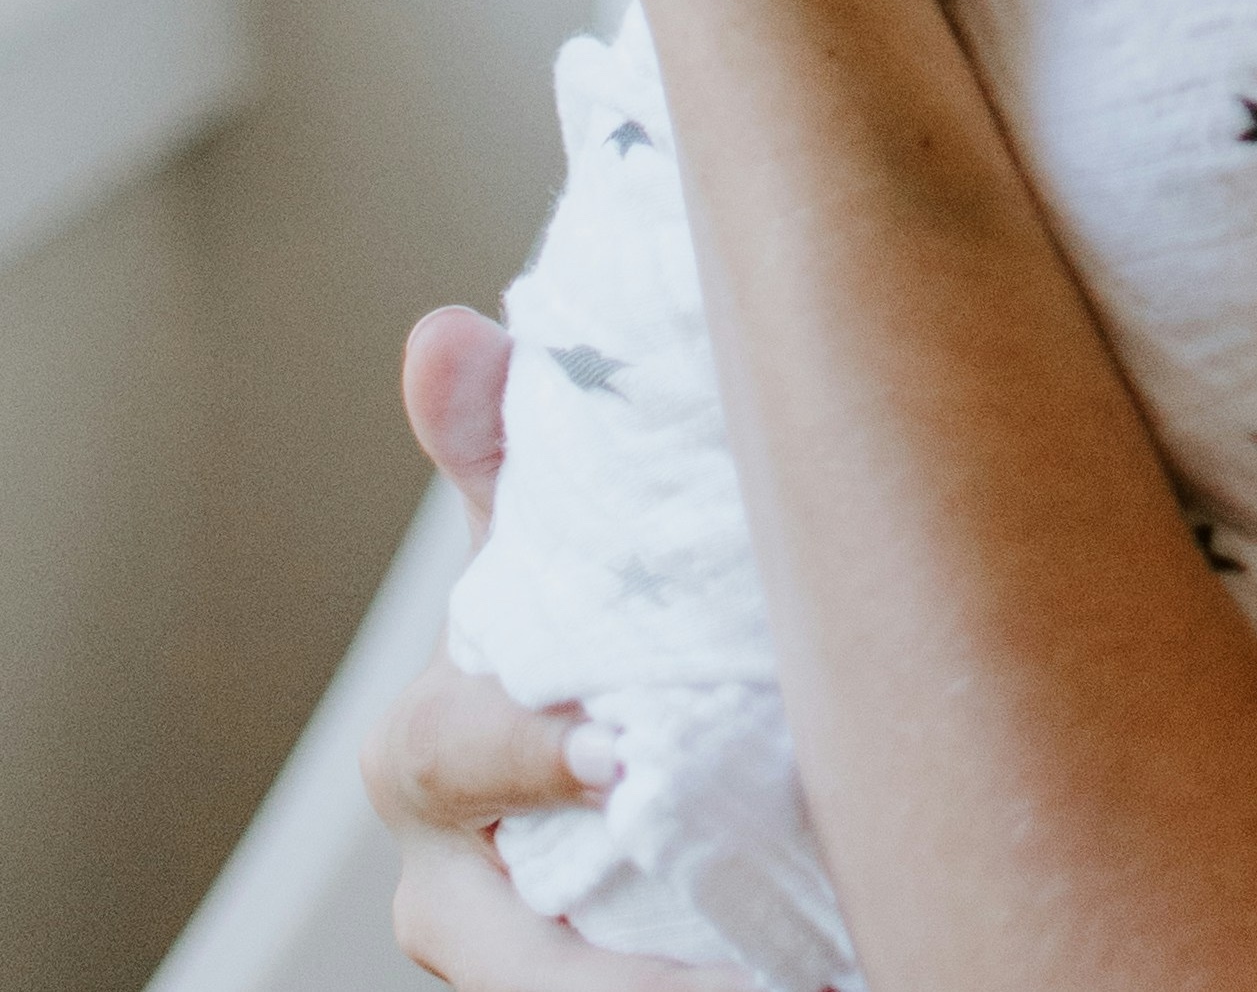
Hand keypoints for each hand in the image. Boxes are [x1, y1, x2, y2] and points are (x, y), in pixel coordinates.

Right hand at [366, 309, 755, 990]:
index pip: (437, 753)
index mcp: (433, 753)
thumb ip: (501, 458)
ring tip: (762, 982)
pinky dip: (706, 989)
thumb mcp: (537, 550)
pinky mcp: (598, 983)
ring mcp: (528, 955)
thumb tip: (450, 335)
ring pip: (565, 991)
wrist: (609, 762)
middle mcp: (459, 880)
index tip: (615, 745)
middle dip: (579, 946)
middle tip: (701, 942)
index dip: (517, 751)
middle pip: (489, 929)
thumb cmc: (568, 645)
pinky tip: (818, 978)